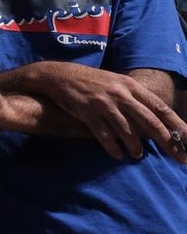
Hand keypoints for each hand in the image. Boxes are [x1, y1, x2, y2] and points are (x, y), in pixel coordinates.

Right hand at [18, 62, 186, 162]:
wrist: (59, 75)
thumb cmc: (91, 81)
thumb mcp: (116, 82)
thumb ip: (135, 98)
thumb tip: (157, 119)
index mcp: (130, 85)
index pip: (160, 107)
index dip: (177, 125)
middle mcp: (120, 94)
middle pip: (150, 121)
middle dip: (168, 141)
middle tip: (179, 157)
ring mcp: (103, 104)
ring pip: (127, 130)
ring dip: (136, 147)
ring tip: (138, 155)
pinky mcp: (87, 113)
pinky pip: (104, 135)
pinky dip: (113, 147)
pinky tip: (118, 154)